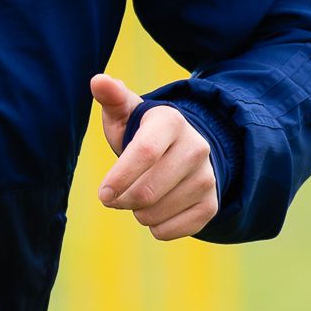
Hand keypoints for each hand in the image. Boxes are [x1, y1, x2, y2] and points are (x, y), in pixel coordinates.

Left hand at [88, 74, 218, 241]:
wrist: (184, 151)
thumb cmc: (142, 132)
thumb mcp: (126, 112)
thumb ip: (112, 98)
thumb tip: (98, 80)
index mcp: (171, 121)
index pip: (144, 153)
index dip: (119, 178)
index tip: (102, 194)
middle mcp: (196, 147)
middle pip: (147, 191)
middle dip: (122, 200)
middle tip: (115, 197)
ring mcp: (207, 177)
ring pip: (156, 214)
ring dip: (138, 213)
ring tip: (140, 197)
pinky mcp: (211, 204)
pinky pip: (172, 230)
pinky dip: (156, 227)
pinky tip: (157, 209)